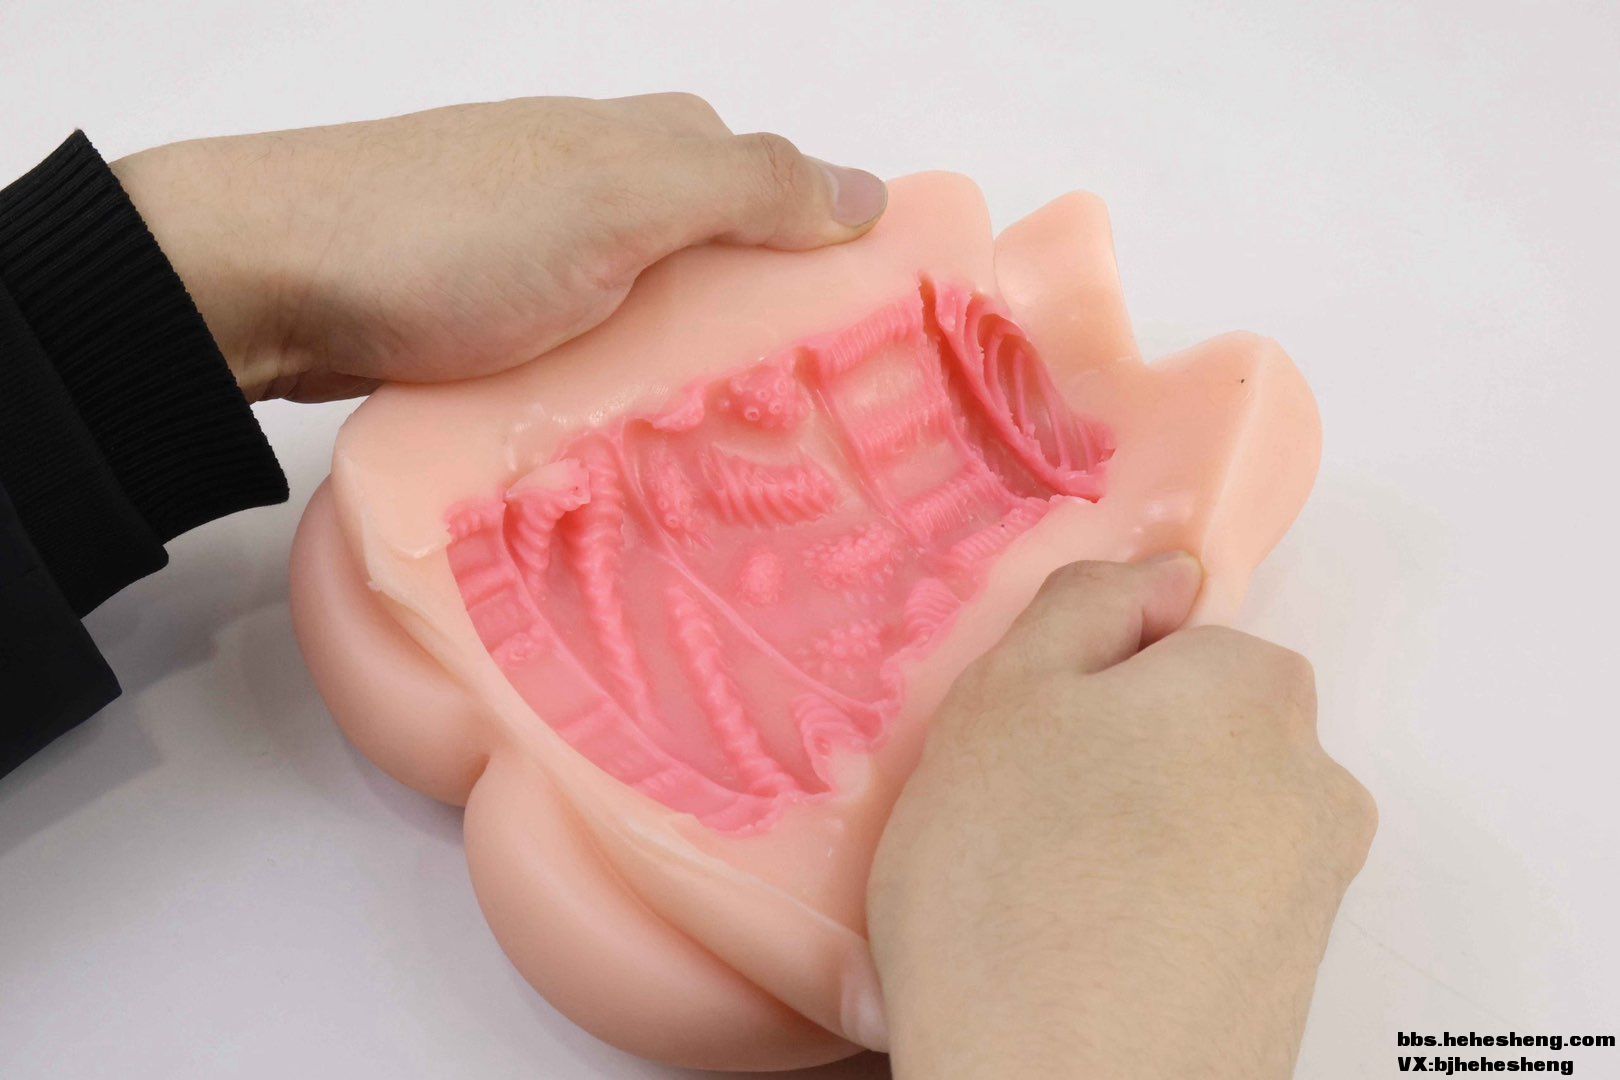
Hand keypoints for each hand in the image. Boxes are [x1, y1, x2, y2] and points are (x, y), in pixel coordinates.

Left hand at [109, 95, 887, 401]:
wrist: (271, 277)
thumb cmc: (450, 236)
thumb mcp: (621, 200)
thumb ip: (747, 190)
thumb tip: (873, 192)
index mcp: (652, 143)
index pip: (784, 192)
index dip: (834, 259)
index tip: (876, 351)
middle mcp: (606, 187)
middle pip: (723, 262)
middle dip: (770, 330)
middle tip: (810, 424)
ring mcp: (548, 255)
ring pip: (657, 313)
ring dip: (694, 369)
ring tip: (735, 453)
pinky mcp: (498, 317)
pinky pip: (594, 352)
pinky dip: (623, 391)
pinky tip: (635, 443)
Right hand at [867, 556, 1375, 1078]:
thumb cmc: (1010, 886)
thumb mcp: (1004, 692)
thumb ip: (1087, 602)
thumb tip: (1166, 576)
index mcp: (1252, 690)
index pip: (1175, 643)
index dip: (1090, 687)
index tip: (1034, 746)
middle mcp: (1312, 783)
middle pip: (1198, 735)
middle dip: (1121, 761)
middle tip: (1024, 822)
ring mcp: (1311, 893)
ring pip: (1203, 824)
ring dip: (1133, 844)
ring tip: (1047, 900)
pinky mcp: (1290, 987)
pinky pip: (1213, 912)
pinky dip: (1157, 921)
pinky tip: (1085, 956)